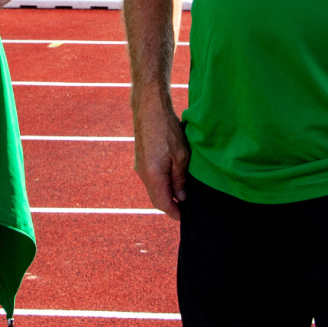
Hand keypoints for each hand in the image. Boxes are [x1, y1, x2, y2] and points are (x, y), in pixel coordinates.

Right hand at [133, 97, 189, 219]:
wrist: (149, 109)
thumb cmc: (167, 130)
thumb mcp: (181, 156)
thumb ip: (180, 180)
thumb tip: (181, 198)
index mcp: (153, 175)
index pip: (163, 204)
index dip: (175, 213)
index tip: (187, 217)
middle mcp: (143, 174)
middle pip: (157, 199)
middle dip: (171, 206)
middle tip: (187, 208)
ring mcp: (140, 167)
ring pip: (154, 189)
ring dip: (166, 194)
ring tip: (183, 193)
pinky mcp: (141, 160)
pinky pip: (151, 179)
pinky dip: (162, 184)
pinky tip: (174, 179)